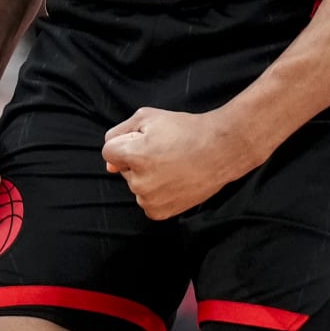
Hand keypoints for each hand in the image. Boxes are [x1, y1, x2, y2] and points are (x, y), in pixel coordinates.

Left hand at [101, 107, 256, 219]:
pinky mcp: (160, 213)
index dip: (126, 142)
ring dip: (146, 177)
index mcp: (134, 156)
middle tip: (164, 151)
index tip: (146, 140)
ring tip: (172, 165)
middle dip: (136, 160)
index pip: (109, 152)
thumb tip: (109, 165)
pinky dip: (156, 193)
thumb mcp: (147, 117)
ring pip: (135, 186)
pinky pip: (147, 201)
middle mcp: (139, 182)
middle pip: (123, 170)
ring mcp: (150, 200)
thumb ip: (119, 134)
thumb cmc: (185, 130)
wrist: (220, 150)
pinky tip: (174, 180)